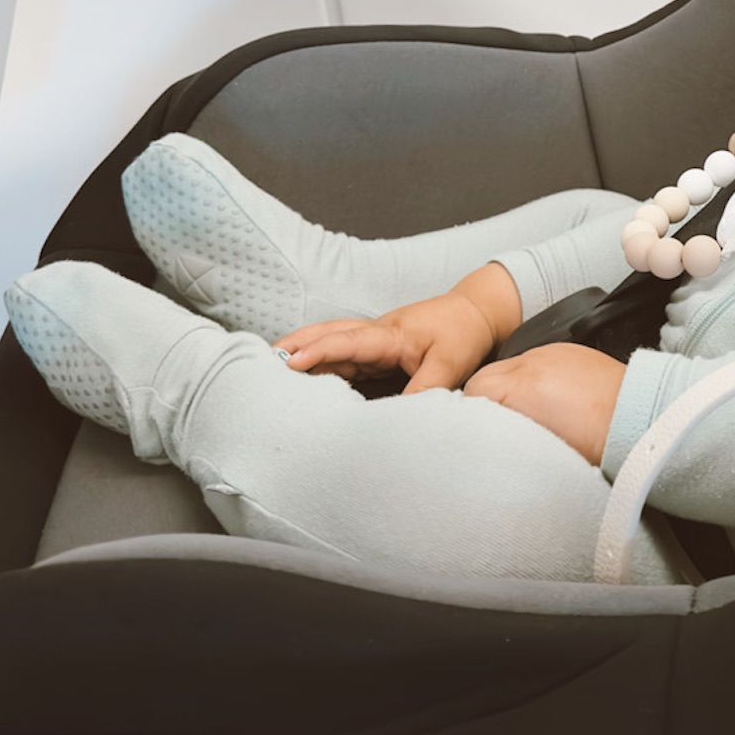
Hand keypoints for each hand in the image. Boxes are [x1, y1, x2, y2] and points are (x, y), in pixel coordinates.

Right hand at [276, 288, 498, 393]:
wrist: (476, 313)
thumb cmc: (462, 334)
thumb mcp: (448, 364)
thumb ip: (424, 391)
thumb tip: (399, 422)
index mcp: (389, 335)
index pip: (348, 341)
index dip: (319, 351)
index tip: (291, 362)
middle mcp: (375, 335)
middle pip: (328, 336)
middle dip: (294, 346)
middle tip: (259, 361)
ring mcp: (373, 342)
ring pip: (331, 344)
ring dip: (302, 353)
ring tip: (269, 369)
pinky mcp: (376, 353)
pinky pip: (342, 357)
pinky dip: (319, 363)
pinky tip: (302, 380)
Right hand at [463, 343, 625, 464]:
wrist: (640, 416)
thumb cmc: (599, 440)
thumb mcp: (541, 449)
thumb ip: (506, 435)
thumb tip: (485, 437)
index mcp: (523, 385)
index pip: (472, 390)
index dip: (469, 415)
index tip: (473, 433)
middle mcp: (534, 360)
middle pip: (486, 376)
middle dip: (484, 401)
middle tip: (492, 428)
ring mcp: (551, 351)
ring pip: (508, 368)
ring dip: (507, 388)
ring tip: (521, 415)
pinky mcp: (566, 349)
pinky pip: (533, 361)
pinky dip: (530, 378)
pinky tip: (543, 399)